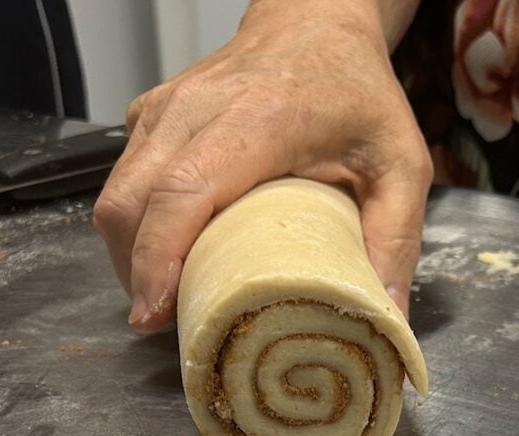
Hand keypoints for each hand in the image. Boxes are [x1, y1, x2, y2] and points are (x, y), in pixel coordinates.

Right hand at [94, 0, 432, 330]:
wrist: (316, 23)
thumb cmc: (358, 92)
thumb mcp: (401, 163)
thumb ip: (397, 239)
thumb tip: (388, 317)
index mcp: (255, 121)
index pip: (182, 192)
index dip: (158, 259)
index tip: (155, 313)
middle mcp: (194, 109)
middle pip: (130, 201)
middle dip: (135, 273)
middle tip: (166, 322)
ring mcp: (164, 109)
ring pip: (116, 194)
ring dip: (129, 255)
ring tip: (167, 297)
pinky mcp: (149, 116)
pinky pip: (123, 180)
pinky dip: (135, 227)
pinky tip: (169, 255)